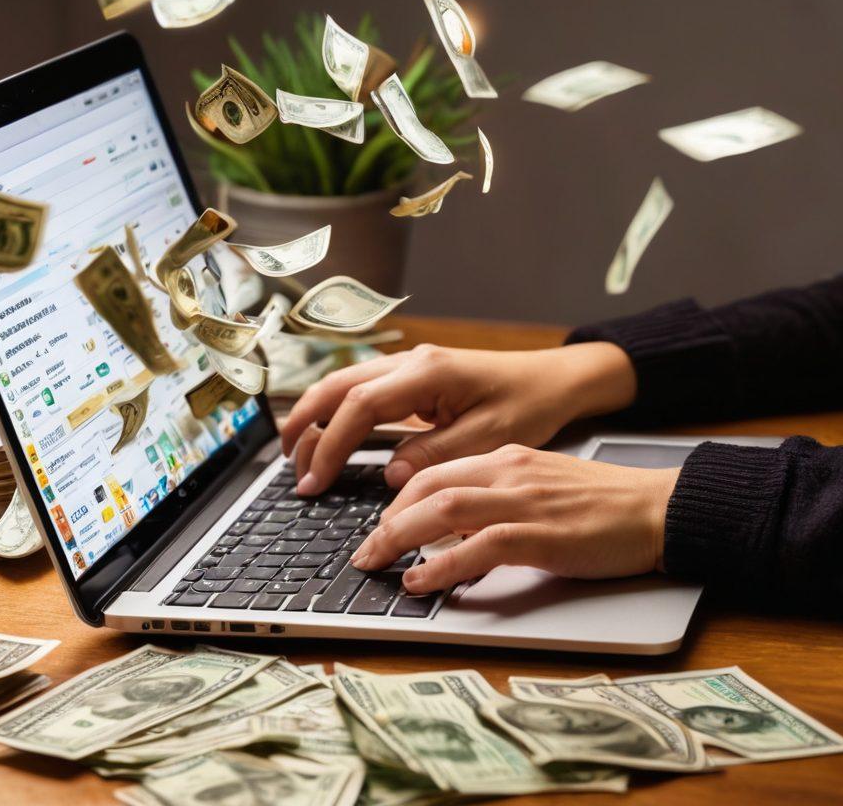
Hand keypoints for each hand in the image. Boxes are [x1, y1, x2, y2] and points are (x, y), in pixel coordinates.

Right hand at [281, 342, 634, 495]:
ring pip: (344, 384)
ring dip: (316, 416)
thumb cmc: (529, 404)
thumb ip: (435, 455)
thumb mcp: (489, 438)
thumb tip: (389, 474)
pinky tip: (330, 436)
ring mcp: (410, 365)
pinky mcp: (415, 377)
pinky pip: (363, 391)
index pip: (359, 407)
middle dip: (305, 425)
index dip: (330, 445)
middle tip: (289, 467)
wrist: (554, 379)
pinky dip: (338, 413)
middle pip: (337, 386)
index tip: (316, 481)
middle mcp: (411, 361)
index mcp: (427, 372)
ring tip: (297, 454)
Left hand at [350, 445, 679, 593]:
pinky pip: (480, 547)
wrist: (658, 508)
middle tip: (365, 552)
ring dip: (399, 538)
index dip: (398, 499)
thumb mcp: (542, 487)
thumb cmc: (604, 505)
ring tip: (377, 564)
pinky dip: (443, 565)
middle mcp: (509, 472)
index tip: (381, 526)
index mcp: (508, 458)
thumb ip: (499, 498)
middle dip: (386, 520)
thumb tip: (455, 528)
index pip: (436, 470)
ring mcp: (525, 502)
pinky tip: (422, 581)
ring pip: (443, 510)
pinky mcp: (543, 535)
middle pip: (427, 486)